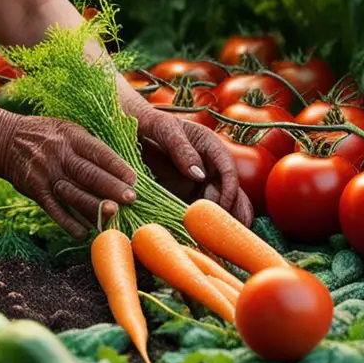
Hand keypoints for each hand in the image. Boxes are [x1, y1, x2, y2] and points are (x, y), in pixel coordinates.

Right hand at [0, 115, 139, 238]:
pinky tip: (84, 232)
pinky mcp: (35, 190)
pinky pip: (54, 209)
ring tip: (113, 215)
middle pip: (88, 173)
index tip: (133, 179)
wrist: (8, 140)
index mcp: (72, 137)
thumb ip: (91, 148)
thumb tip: (120, 172)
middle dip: (110, 187)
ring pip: (73, 193)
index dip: (116, 166)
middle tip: (130, 199)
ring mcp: (46, 173)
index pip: (98, 152)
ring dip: (93, 206)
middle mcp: (59, 154)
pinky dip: (69, 222)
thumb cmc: (48, 136)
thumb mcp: (69, 131)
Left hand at [132, 106, 254, 227]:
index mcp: (209, 145)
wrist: (128, 129)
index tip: (222, 206)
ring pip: (220, 203)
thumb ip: (180, 147)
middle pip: (230, 190)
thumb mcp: (162, 128)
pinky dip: (206, 223)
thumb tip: (199, 175)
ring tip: (225, 240)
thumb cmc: (147, 121)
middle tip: (234, 231)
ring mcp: (199, 181)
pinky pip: (201, 210)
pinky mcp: (186, 194)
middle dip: (235, 209)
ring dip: (225, 220)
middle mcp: (208, 165)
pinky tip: (207, 239)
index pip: (227, 169)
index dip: (229, 188)